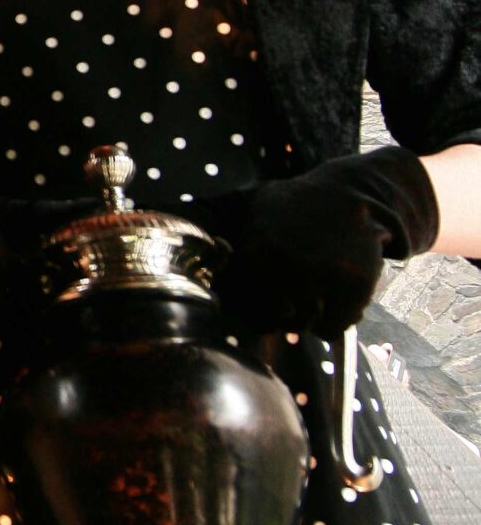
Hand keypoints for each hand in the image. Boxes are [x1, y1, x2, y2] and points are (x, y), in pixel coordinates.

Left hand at [206, 148, 437, 337]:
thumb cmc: (296, 206)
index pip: (240, 308)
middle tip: (300, 286)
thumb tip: (171, 228)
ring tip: (320, 282)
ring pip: (303, 327)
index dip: (254, 307)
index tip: (270, 291)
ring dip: (312, 315)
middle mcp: (281, 263)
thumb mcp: (251, 206)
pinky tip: (339, 291)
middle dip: (285, 313)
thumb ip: (214, 226)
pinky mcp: (351, 285)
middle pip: (272, 321)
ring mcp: (317, 274)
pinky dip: (337, 319)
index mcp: (252, 249)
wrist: (353, 194)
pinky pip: (331, 329)